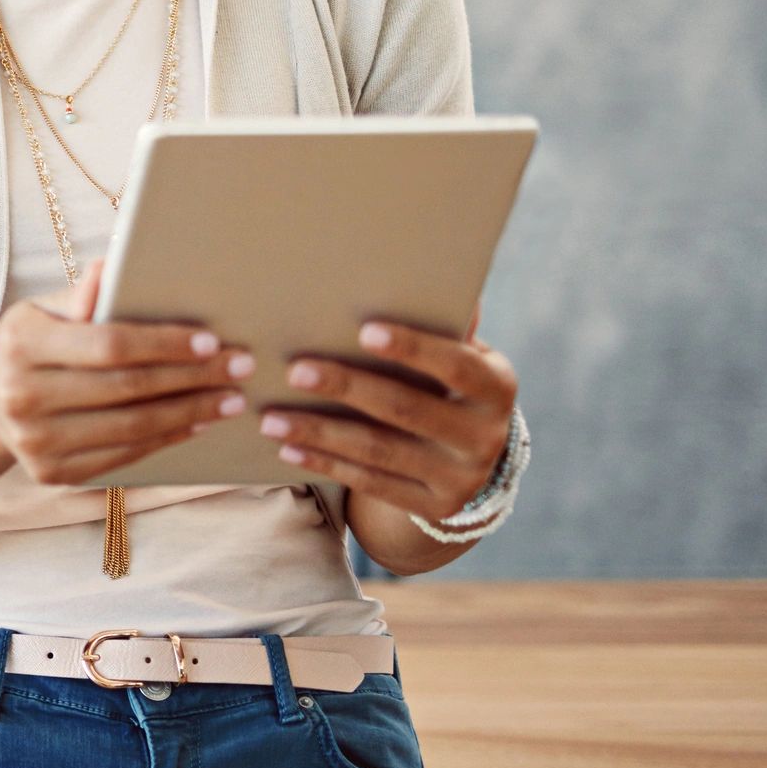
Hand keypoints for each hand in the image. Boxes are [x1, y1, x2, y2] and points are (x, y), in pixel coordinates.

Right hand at [0, 257, 255, 485]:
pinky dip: (166, 440)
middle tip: (239, 367)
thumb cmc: (31, 343)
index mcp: (23, 344)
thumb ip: (80, 294)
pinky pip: (123, 456)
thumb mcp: (43, 308)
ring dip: (190, 413)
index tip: (211, 341)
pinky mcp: (51, 473)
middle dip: (192, 378)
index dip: (164, 344)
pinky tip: (196, 424)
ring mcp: (36, 441)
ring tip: (230, 399)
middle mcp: (23, 396)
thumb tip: (108, 267)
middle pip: (127, 388)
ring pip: (132, 428)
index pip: (109, 344)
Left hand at [255, 299, 518, 522]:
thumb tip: (419, 259)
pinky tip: (288, 450)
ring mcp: (459, 479)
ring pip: (378, 452)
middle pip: (405, 409)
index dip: (412, 348)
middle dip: (346, 388)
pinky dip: (325, 464)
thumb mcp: (463, 355)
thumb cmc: (452, 384)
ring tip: (271, 418)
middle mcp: (484, 436)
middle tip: (294, 370)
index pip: (454, 364)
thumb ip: (444, 321)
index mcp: (495, 386)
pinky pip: (370, 484)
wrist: (476, 460)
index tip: (362, 330)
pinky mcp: (431, 508)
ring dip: (319, 433)